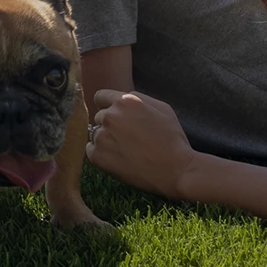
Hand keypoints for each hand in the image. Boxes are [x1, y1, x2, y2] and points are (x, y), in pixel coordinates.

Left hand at [85, 89, 199, 198]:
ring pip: (95, 133)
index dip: (109, 106)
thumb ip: (137, 99)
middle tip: (129, 137)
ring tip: (127, 150)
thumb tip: (119, 98)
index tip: (116, 116)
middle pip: (99, 116)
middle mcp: (110, 116)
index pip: (100, 96)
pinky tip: (119, 158)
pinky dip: (102, 154)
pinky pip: (91, 150)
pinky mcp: (97, 156)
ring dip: (107, 140)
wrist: (176, 170)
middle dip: (111, 124)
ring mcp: (102, 136)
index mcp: (125, 101)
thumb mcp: (161, 108)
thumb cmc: (172, 138)